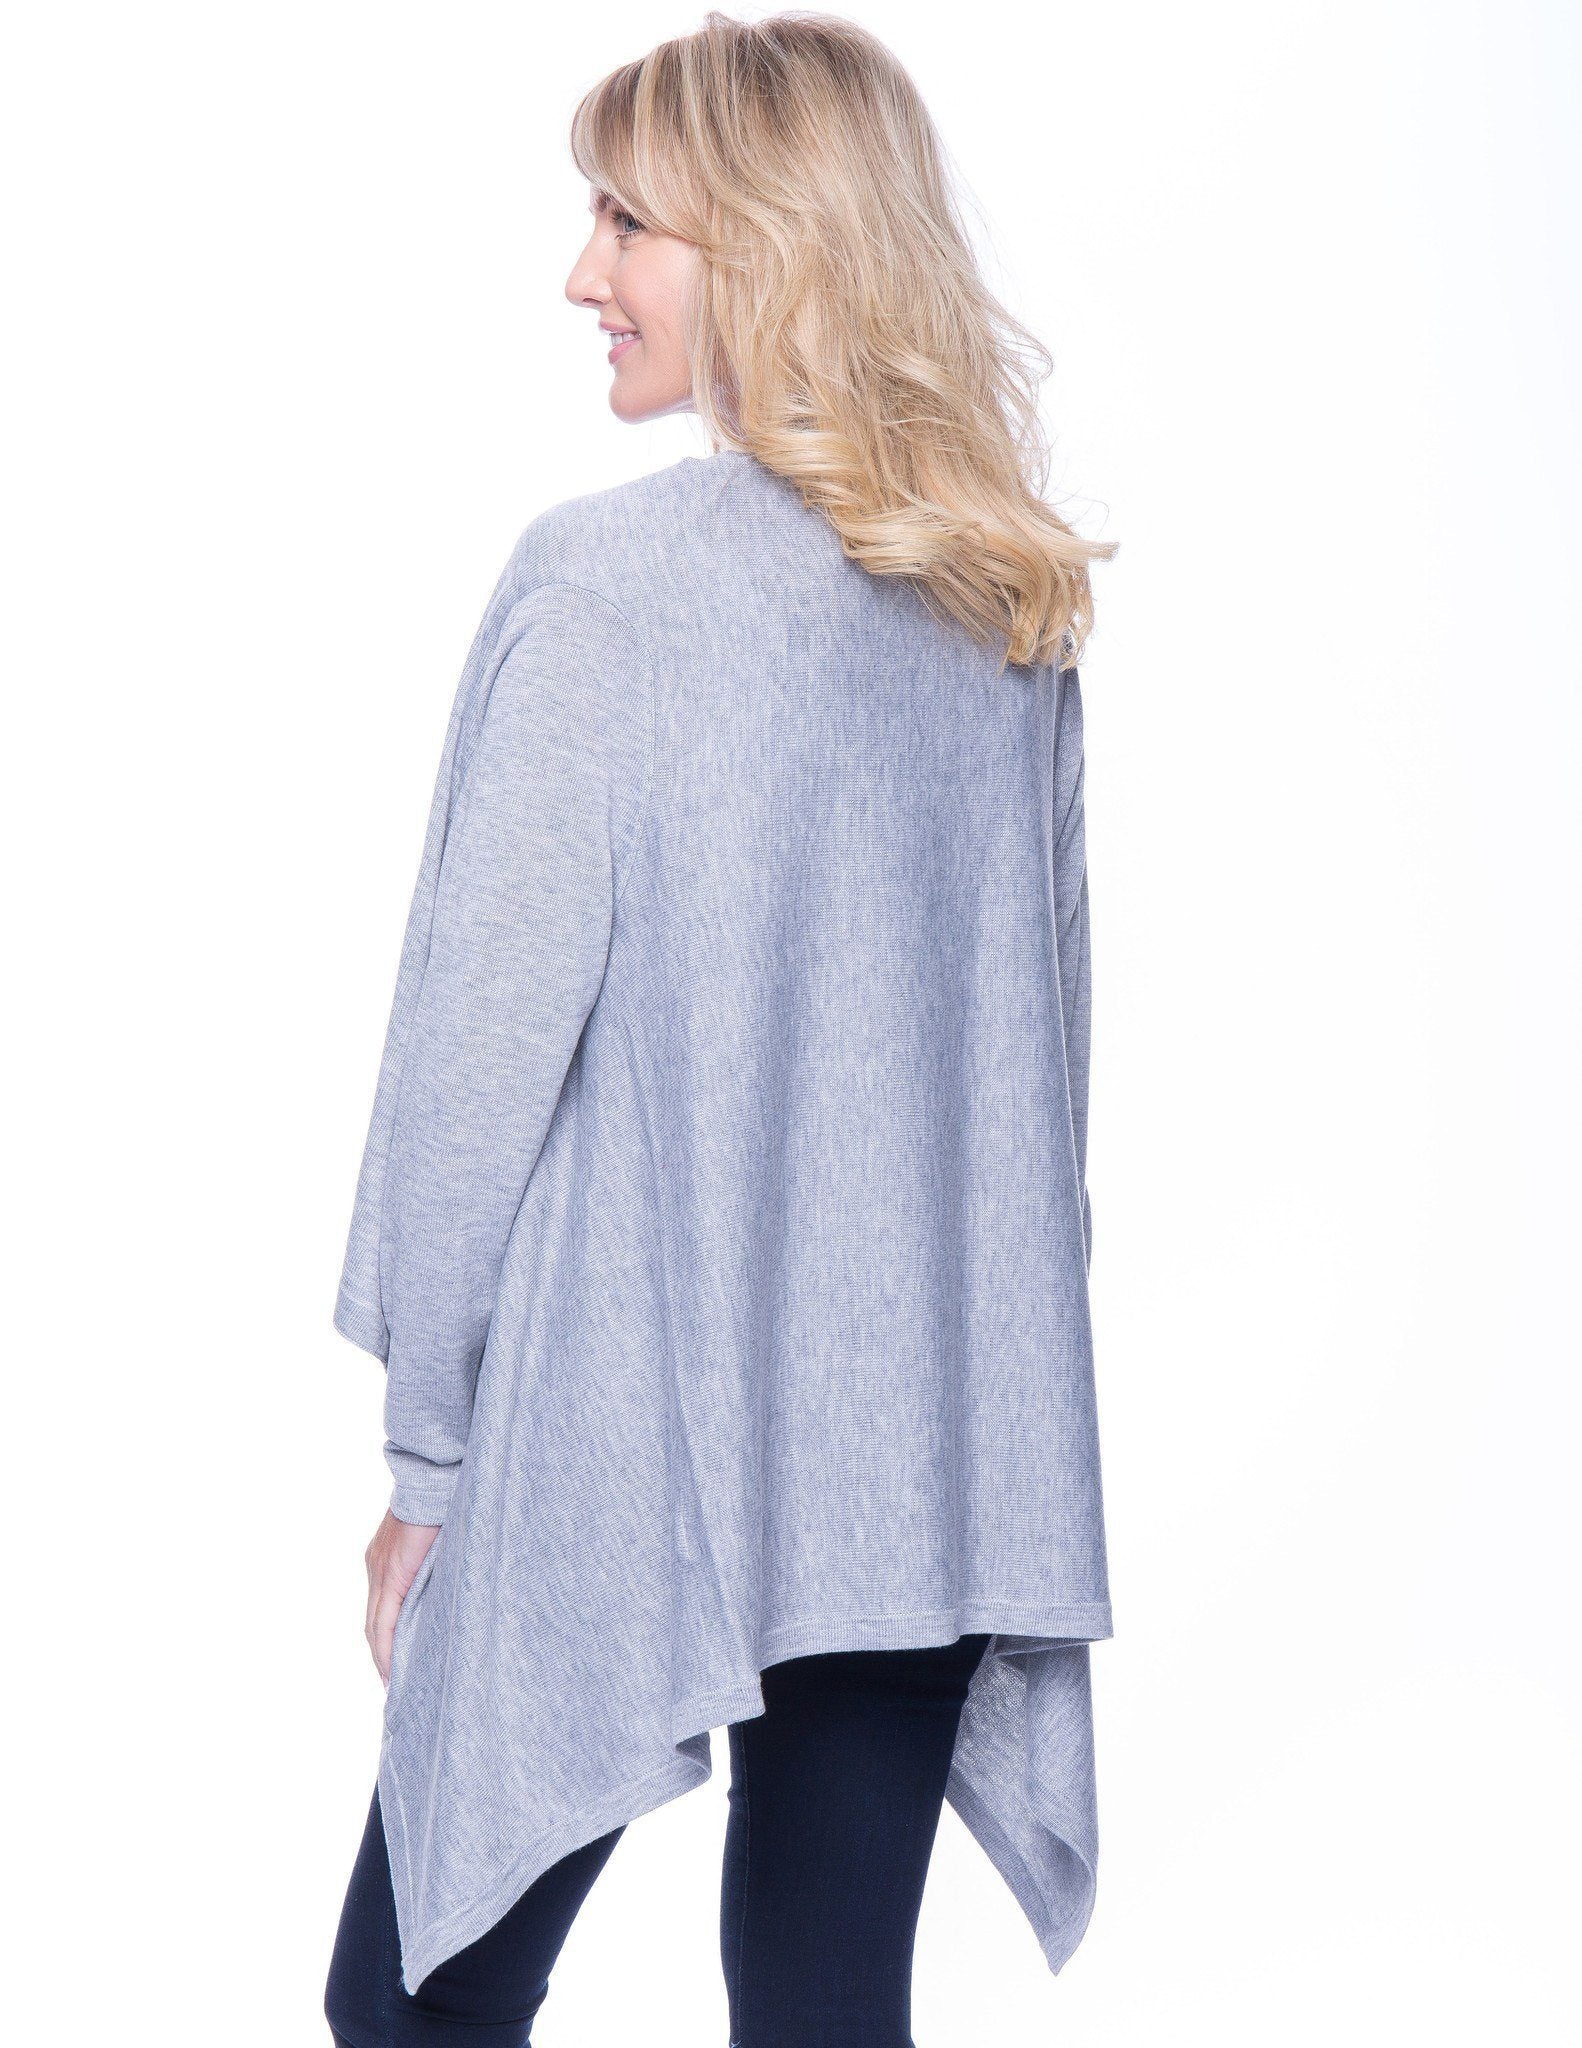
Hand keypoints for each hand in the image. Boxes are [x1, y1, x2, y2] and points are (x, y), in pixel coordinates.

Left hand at [364, 1509, 439, 1685]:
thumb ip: (435, 1563)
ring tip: (394, 1686)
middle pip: (373, 1623)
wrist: (431, 1480)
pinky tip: (391, 1672)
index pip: (380, 1607)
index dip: (386, 1636)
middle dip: (382, 1654)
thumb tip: (453, 1581)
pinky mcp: (390, 1577)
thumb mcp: (436, 1540)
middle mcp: (376, 1568)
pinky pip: (383, 1623)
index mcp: (385, 1559)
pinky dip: (385, 1651)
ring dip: (383, 1658)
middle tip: (393, 1684)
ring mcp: (379, 1573)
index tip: (395, 1661)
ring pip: (375, 1628)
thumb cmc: (442, 1501)